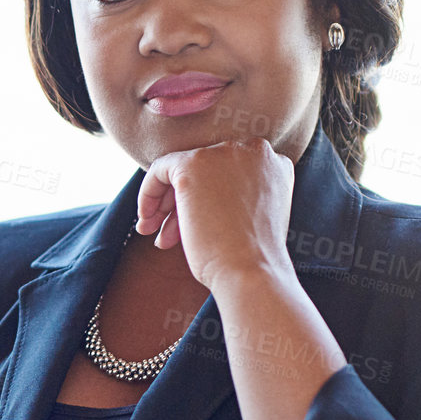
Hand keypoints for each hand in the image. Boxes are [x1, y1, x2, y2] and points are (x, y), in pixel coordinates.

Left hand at [134, 137, 295, 290]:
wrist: (251, 271)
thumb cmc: (251, 258)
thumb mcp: (252, 217)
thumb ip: (235, 196)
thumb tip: (196, 197)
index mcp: (274, 163)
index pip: (228, 172)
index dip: (207, 199)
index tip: (191, 227)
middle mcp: (253, 149)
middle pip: (205, 169)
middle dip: (182, 203)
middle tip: (166, 233)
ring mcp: (224, 153)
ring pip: (182, 169)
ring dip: (165, 203)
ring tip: (152, 233)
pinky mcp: (194, 164)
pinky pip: (161, 169)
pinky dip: (149, 193)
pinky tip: (146, 220)